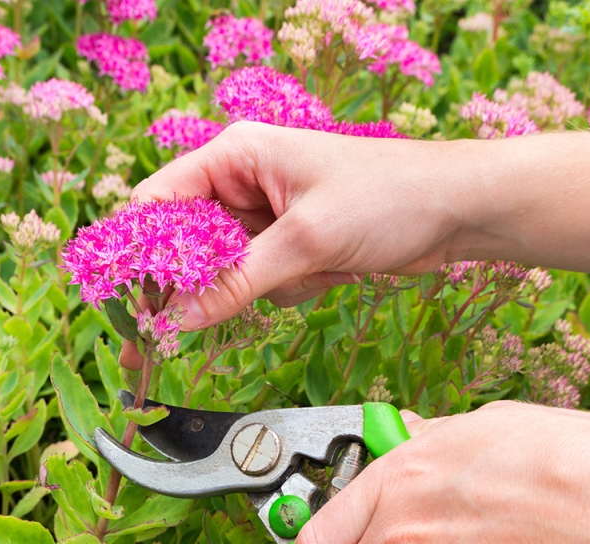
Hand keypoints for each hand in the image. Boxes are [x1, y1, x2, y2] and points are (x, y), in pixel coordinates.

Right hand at [131, 122, 470, 328]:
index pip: (159, 202)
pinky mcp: (291, 245)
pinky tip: (330, 274)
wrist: (457, 210)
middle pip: (185, 244)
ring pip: (225, 271)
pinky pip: (261, 281)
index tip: (132, 303)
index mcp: (236, 155)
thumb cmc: (387, 198)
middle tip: (158, 342)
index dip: (140, 253)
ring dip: (258, 288)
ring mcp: (268, 216)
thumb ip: (237, 281)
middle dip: (190, 288)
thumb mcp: (306, 240)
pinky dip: (289, 289)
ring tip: (309, 273)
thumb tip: (179, 320)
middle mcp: (243, 181)